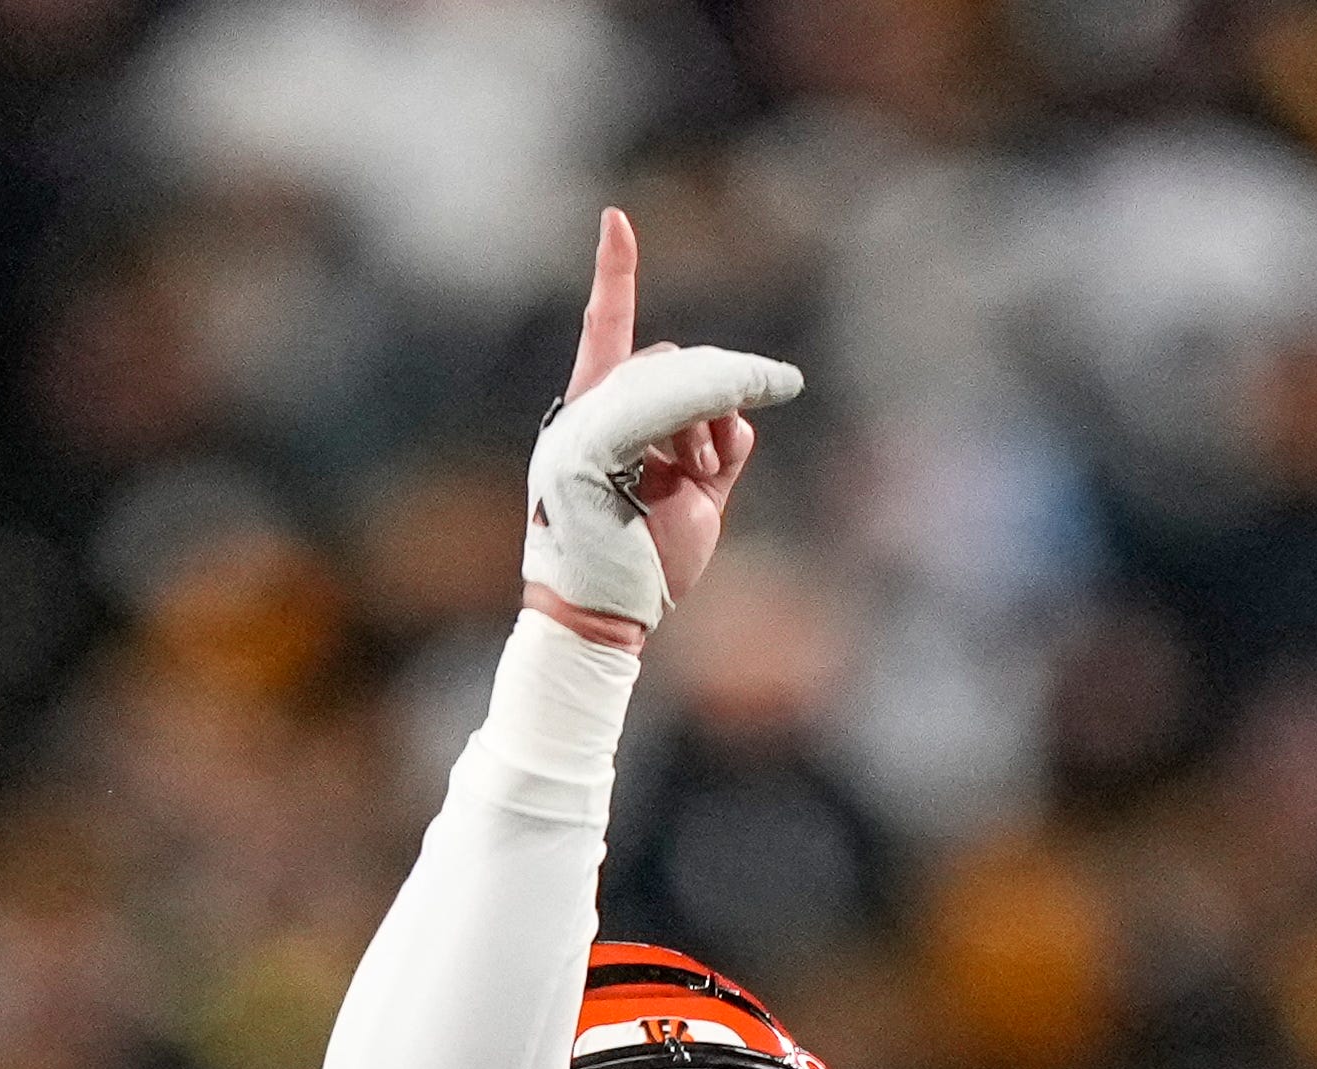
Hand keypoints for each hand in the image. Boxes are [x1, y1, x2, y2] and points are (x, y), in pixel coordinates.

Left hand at [522, 207, 796, 642]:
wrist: (605, 604)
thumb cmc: (580, 529)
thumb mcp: (595, 451)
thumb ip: (652, 403)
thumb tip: (718, 384)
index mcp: (590, 399)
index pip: (608, 321)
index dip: (617, 271)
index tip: (616, 217)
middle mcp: (630, 412)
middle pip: (676, 363)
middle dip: (686, 394)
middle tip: (683, 448)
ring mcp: (672, 443)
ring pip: (712, 394)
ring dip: (708, 422)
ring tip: (690, 472)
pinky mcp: (708, 477)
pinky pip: (736, 430)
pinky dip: (731, 440)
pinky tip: (709, 474)